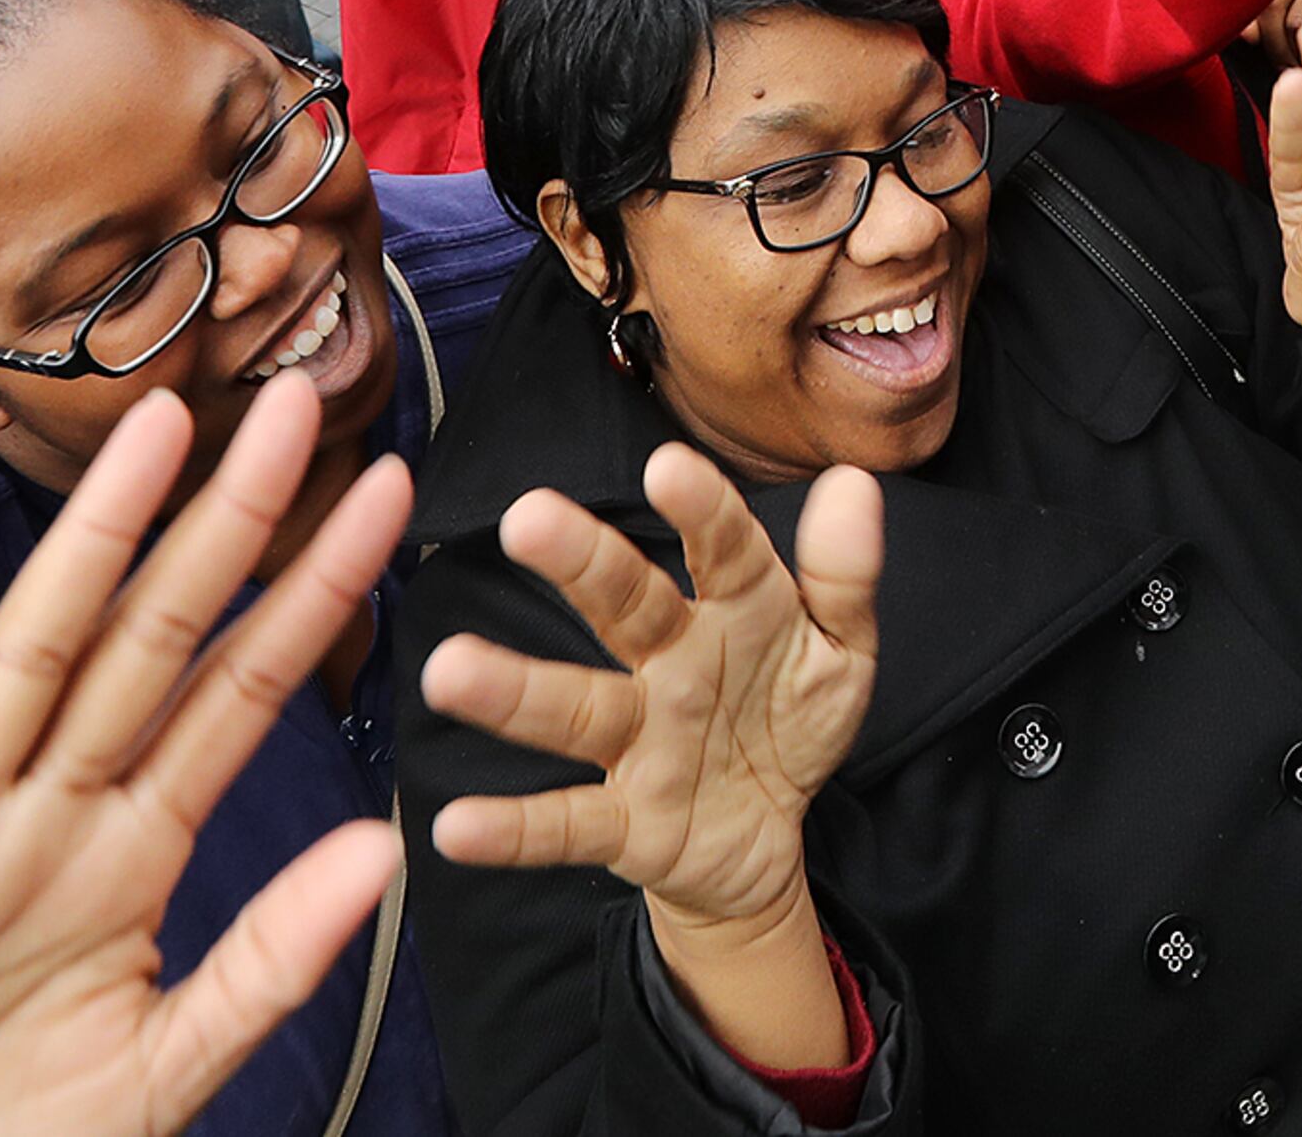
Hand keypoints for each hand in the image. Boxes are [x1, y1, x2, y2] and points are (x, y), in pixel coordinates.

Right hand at [0, 380, 411, 1136]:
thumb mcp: (150, 1077)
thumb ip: (264, 966)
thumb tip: (382, 847)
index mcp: (117, 869)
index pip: (233, 702)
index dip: (307, 600)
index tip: (385, 496)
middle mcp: (27, 830)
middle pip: (141, 650)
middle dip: (219, 531)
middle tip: (285, 401)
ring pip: (16, 667)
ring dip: (80, 552)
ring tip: (147, 434)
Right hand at [422, 444, 878, 946]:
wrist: (763, 836)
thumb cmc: (788, 720)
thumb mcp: (838, 653)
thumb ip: (845, 576)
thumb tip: (854, 482)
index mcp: (735, 610)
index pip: (723, 550)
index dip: (702, 510)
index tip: (667, 466)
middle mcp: (671, 662)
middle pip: (625, 607)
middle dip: (581, 563)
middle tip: (527, 518)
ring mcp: (639, 741)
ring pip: (573, 706)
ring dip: (511, 690)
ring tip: (448, 667)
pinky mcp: (622, 823)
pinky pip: (564, 824)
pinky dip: (511, 828)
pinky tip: (454, 824)